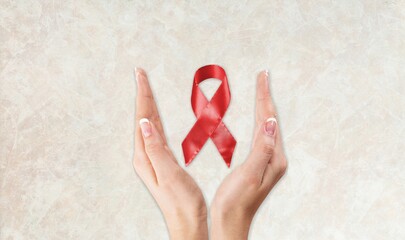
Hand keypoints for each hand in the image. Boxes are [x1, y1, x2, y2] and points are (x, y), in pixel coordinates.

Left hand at [133, 68, 207, 239]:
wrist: (187, 222)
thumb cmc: (182, 202)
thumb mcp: (168, 174)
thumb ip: (156, 149)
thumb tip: (143, 123)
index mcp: (145, 157)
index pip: (142, 119)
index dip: (143, 95)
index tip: (140, 75)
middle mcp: (145, 156)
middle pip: (143, 118)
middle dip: (143, 95)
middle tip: (141, 74)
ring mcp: (152, 158)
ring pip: (148, 124)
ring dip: (147, 105)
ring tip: (146, 88)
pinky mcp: (161, 161)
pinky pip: (155, 133)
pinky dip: (155, 119)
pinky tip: (155, 116)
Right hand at [210, 71, 287, 239]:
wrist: (231, 221)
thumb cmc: (236, 201)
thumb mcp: (250, 174)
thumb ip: (262, 149)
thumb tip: (272, 122)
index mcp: (274, 158)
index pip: (269, 120)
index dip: (264, 97)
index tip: (262, 76)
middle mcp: (275, 158)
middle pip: (270, 120)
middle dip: (265, 97)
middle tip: (263, 76)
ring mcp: (268, 161)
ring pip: (267, 127)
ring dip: (263, 107)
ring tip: (261, 90)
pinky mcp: (260, 164)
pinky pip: (261, 135)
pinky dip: (258, 121)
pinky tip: (258, 118)